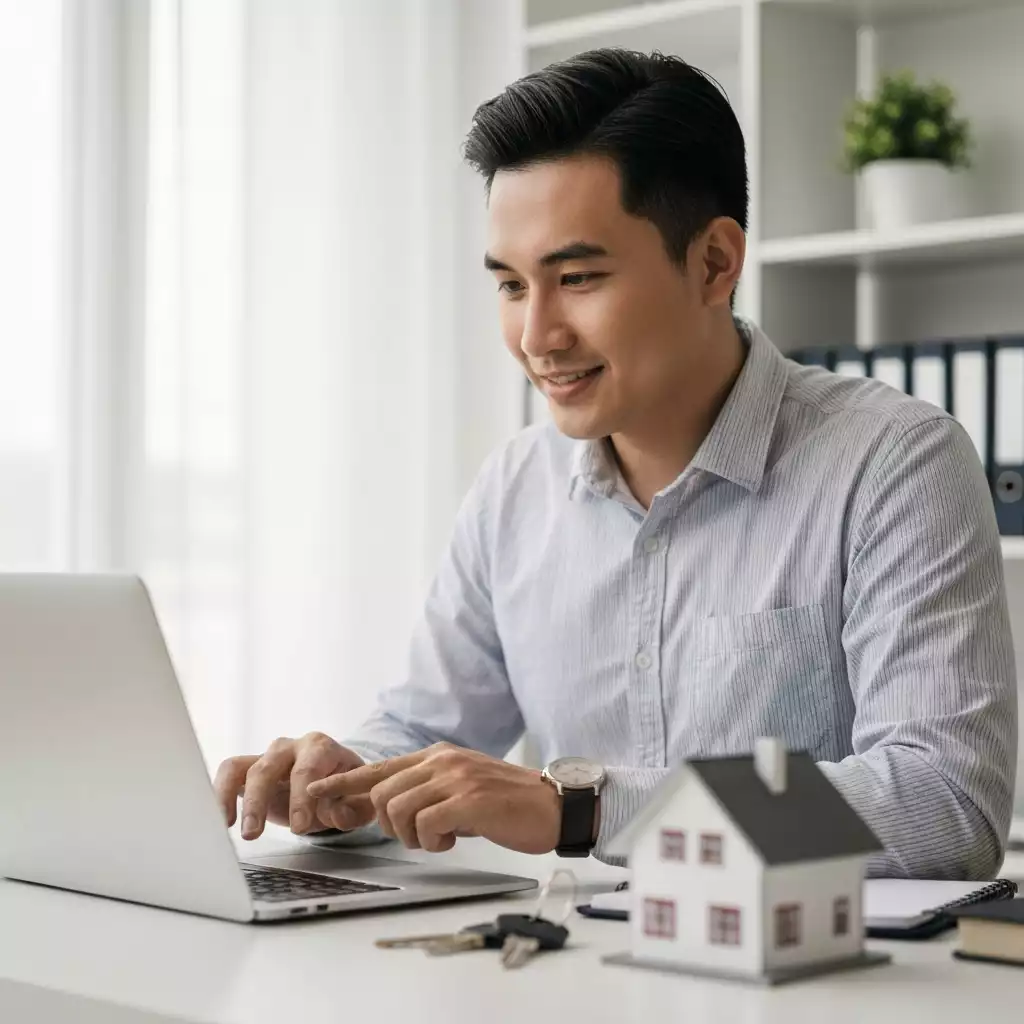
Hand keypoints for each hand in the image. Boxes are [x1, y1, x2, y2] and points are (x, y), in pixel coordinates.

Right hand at [213, 732, 371, 839]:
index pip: (307, 768)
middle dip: (260, 800)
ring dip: (236, 800)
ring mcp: (268, 755)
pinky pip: (229, 773)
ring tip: (238, 832)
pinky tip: (223, 821)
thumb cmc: (346, 788)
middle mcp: (291, 746)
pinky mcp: (250, 769)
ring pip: (243, 768)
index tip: (300, 828)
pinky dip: (221, 793)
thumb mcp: (358, 800)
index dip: (302, 797)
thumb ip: (353, 808)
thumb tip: (338, 815)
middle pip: (268, 766)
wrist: (335, 780)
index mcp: (320, 747)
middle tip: (254, 834)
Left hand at [306, 743, 560, 854]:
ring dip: (410, 836)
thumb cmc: (507, 803)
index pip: (378, 769)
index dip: (343, 784)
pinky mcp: (470, 799)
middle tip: (416, 836)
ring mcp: (456, 777)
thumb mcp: (460, 790)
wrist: (554, 805)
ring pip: (397, 808)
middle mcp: (441, 761)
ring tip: (440, 837)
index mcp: (436, 756)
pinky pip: (425, 824)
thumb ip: (426, 793)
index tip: (315, 794)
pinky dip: (433, 840)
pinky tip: (454, 839)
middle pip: (380, 793)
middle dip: (385, 824)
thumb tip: (387, 810)